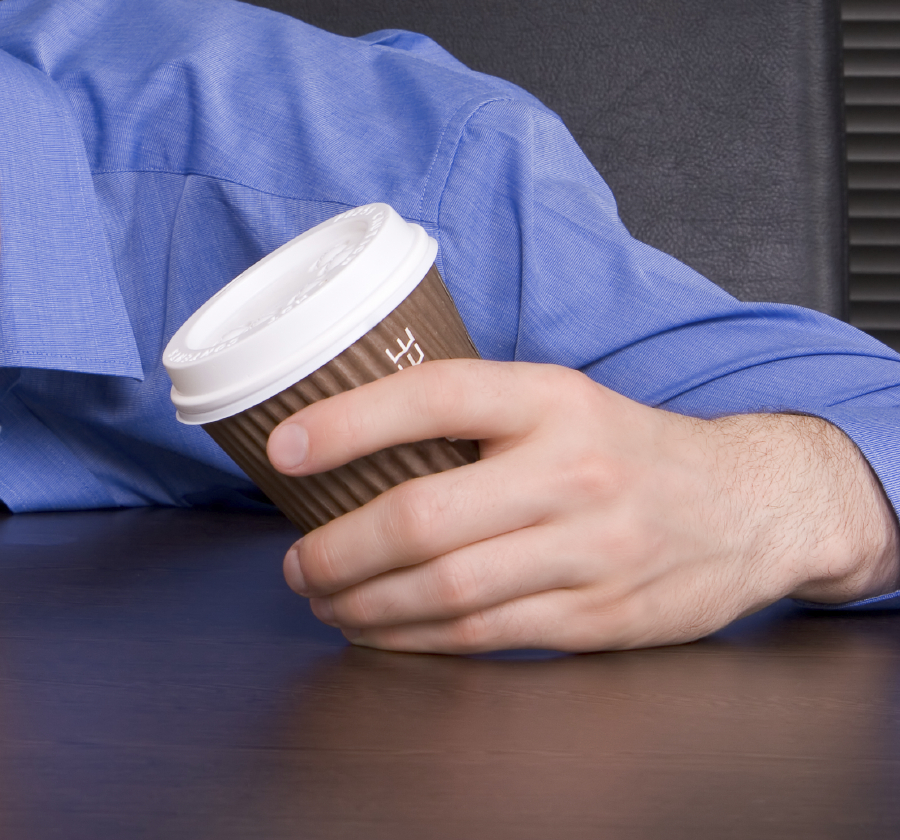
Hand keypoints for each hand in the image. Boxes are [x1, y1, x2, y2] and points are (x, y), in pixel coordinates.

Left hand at [267, 359, 899, 652]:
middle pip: (422, 518)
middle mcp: (573, 471)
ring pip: (445, 590)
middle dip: (337, 550)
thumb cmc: (625, 450)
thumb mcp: (561, 400)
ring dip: (365, 604)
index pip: (434, 397)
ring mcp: (590, 551)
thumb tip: (340, 440)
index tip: (283, 450)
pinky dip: (416, 638)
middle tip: (297, 563)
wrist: (753, 505)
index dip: (347, 423)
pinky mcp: (598, 618)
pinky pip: (484, 636)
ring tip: (327, 599)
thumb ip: (473, 416)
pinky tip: (382, 629)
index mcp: (552, 399)